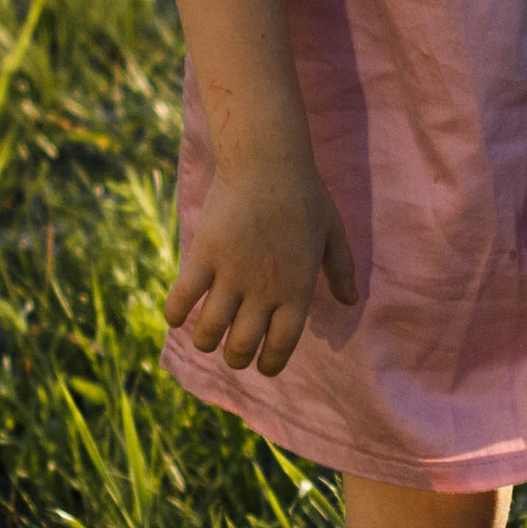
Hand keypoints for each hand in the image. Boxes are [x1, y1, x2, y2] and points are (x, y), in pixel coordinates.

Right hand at [167, 152, 355, 376]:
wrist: (267, 161)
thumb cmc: (304, 196)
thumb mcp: (333, 233)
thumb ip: (342, 270)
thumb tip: (351, 302)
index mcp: (297, 290)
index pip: (282, 345)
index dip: (270, 364)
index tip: (263, 366)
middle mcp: (263, 290)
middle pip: (242, 346)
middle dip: (236, 358)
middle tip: (233, 351)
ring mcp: (231, 274)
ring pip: (209, 330)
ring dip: (205, 341)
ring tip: (206, 337)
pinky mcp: (204, 255)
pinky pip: (182, 297)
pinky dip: (175, 314)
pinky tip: (177, 316)